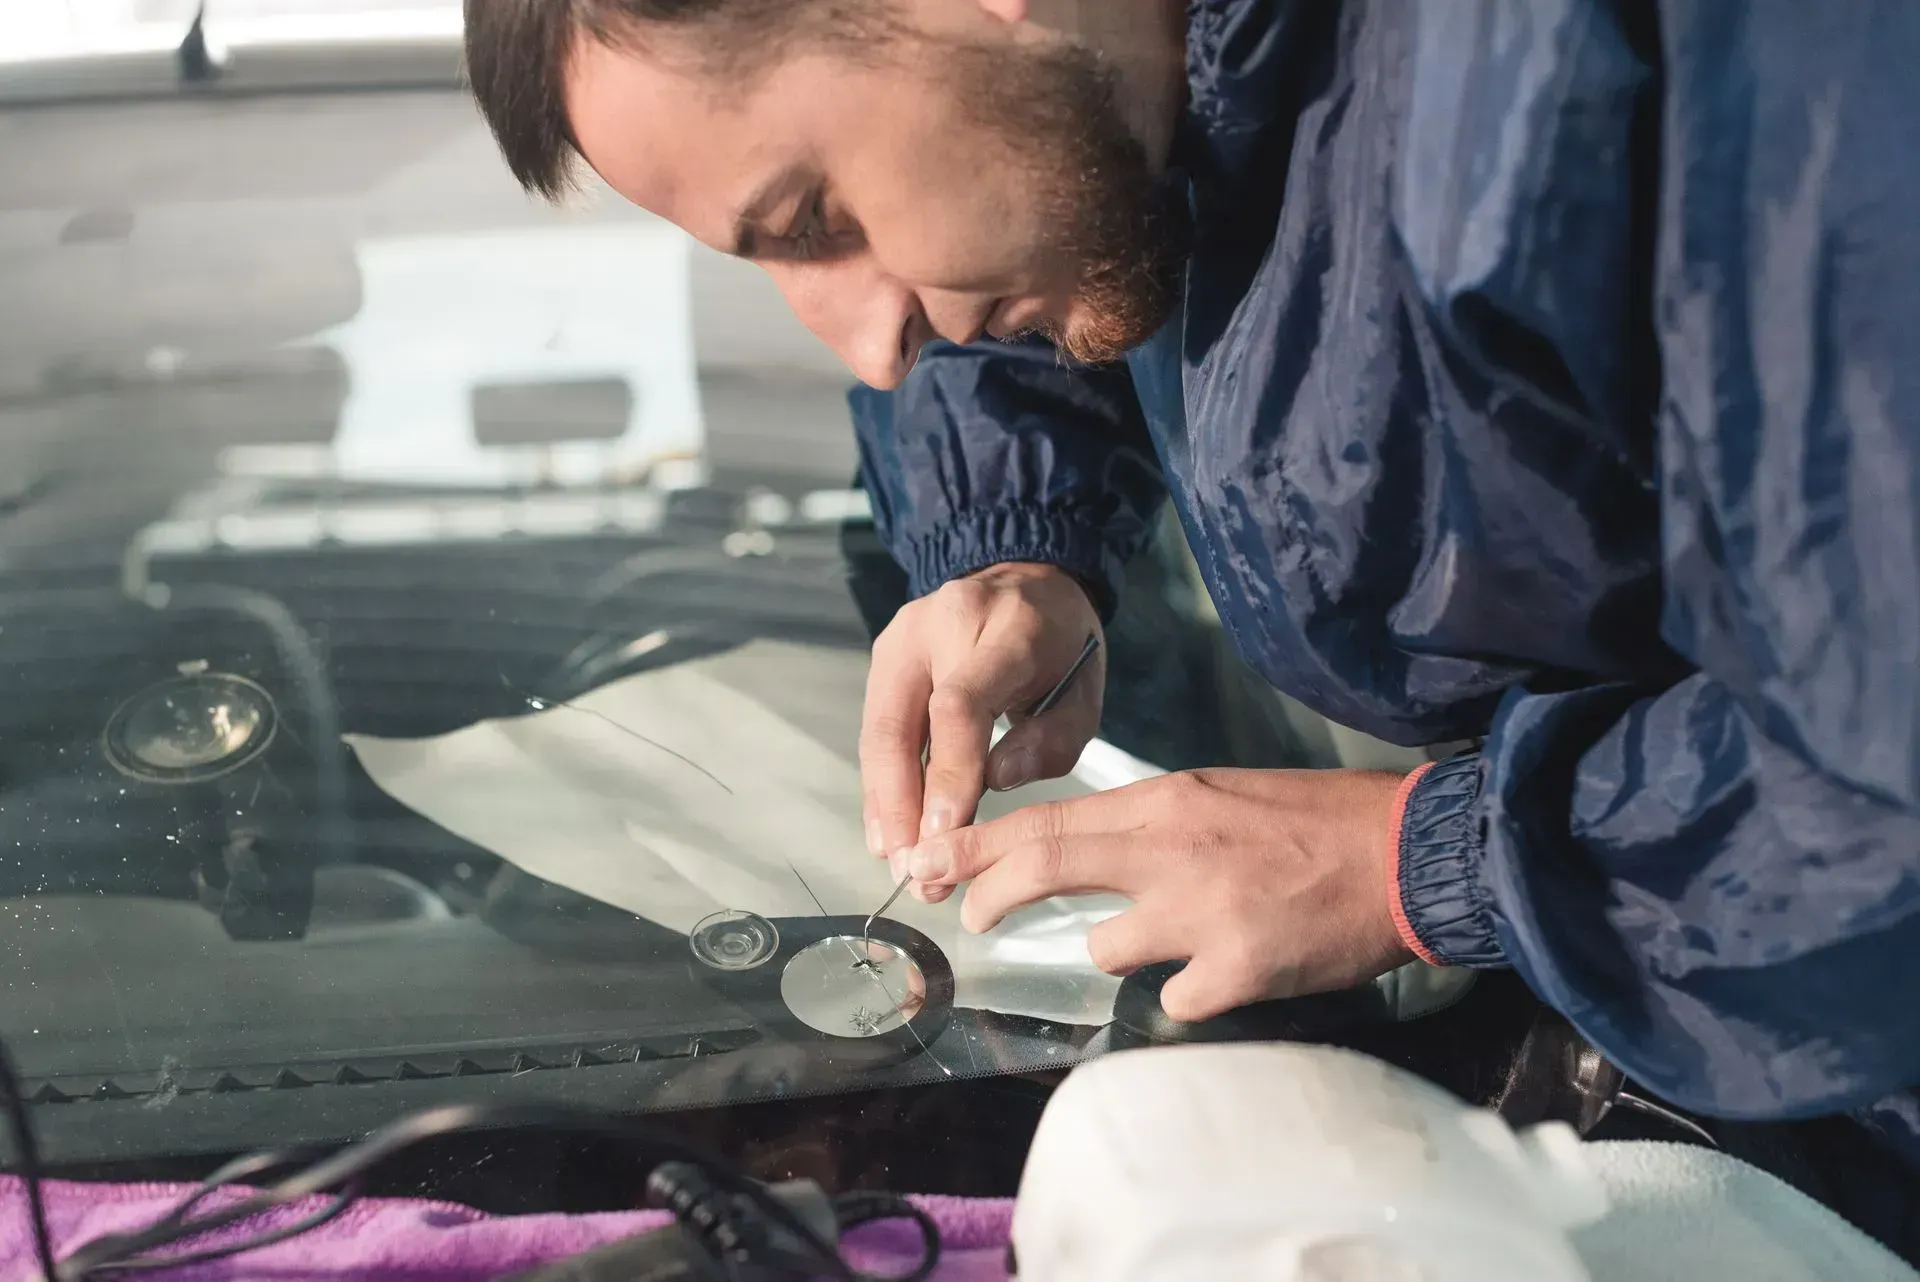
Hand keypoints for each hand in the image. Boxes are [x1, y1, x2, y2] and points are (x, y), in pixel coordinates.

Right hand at [860, 562, 1103, 901]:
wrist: (1026, 577)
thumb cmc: (1062, 645)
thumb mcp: (1085, 689)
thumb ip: (1053, 738)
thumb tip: (997, 782)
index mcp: (1004, 628)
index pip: (960, 705)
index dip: (948, 774)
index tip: (944, 836)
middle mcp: (939, 625)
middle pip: (899, 724)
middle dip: (902, 807)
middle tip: (916, 872)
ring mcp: (901, 639)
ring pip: (877, 733)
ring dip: (885, 805)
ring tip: (900, 865)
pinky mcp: (883, 656)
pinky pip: (875, 730)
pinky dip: (881, 785)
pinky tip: (887, 832)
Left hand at [901, 768, 1418, 1020]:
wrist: (1404, 856)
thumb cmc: (1310, 822)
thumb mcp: (1216, 798)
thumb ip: (1148, 826)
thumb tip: (1083, 856)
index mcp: (1165, 801)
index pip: (1045, 820)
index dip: (977, 847)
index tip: (929, 861)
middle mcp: (1169, 852)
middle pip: (1045, 867)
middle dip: (991, 894)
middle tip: (968, 916)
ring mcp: (1199, 916)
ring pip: (1107, 950)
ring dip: (1127, 949)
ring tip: (1185, 934)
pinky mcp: (1235, 973)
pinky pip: (1175, 999)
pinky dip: (1193, 991)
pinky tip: (1232, 967)